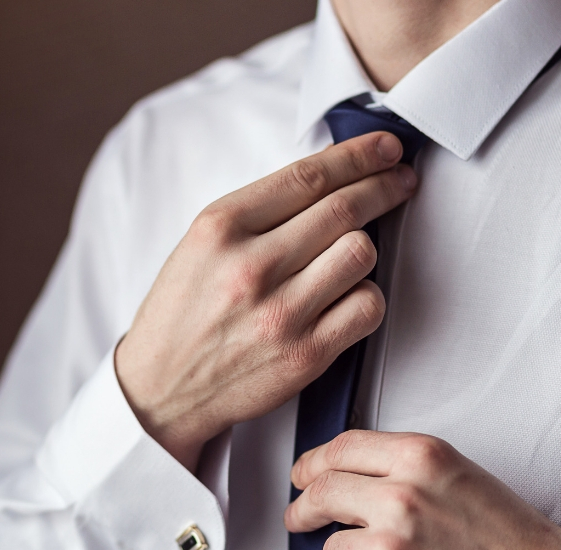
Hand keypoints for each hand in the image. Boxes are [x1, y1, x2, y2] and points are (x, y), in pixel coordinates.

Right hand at [115, 133, 416, 470]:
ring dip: (365, 248)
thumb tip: (331, 176)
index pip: (307, 176)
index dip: (358, 156)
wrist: (160, 390)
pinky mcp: (306, 354)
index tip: (386, 147)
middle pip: (344, 209)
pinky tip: (349, 296)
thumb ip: (261, 212)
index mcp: (221, 228)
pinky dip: (368, 297)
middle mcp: (251, 266)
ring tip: (351, 254)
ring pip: (361, 253)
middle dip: (384, 186)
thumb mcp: (202, 245)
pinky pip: (368, 306)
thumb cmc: (183, 314)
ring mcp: (281, 312)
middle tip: (400, 180)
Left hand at [285, 430, 560, 549]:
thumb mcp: (458, 475)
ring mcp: (390, 548)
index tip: (303, 475)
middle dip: (304, 509)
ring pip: (329, 549)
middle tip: (300, 518)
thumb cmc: (508, 541)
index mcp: (422, 457)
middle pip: (322, 493)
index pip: (341, 448)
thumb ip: (402, 467)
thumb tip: (345, 475)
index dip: (312, 463)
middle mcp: (402, 496)